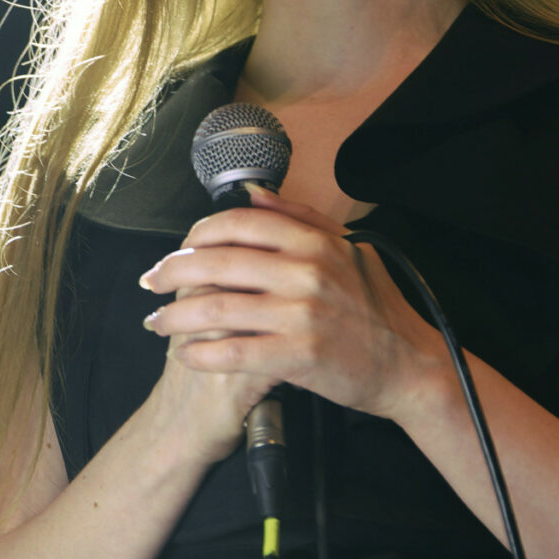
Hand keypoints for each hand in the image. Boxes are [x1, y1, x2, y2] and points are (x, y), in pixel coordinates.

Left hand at [137, 188, 447, 422]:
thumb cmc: (376, 309)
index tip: (178, 249)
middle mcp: (306, 273)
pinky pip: (235, 352)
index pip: (238, 223)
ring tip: (156, 323)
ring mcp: (302, 315)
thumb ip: (300, 218)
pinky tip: (185, 355)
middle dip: (172, 273)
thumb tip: (254, 194)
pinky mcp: (299, 356)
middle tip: (151, 284)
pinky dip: (201, 354)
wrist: (408, 364)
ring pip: (217, 309)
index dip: (196, 235)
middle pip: (217, 264)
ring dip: (176, 317)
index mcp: (314, 242)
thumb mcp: (347, 251)